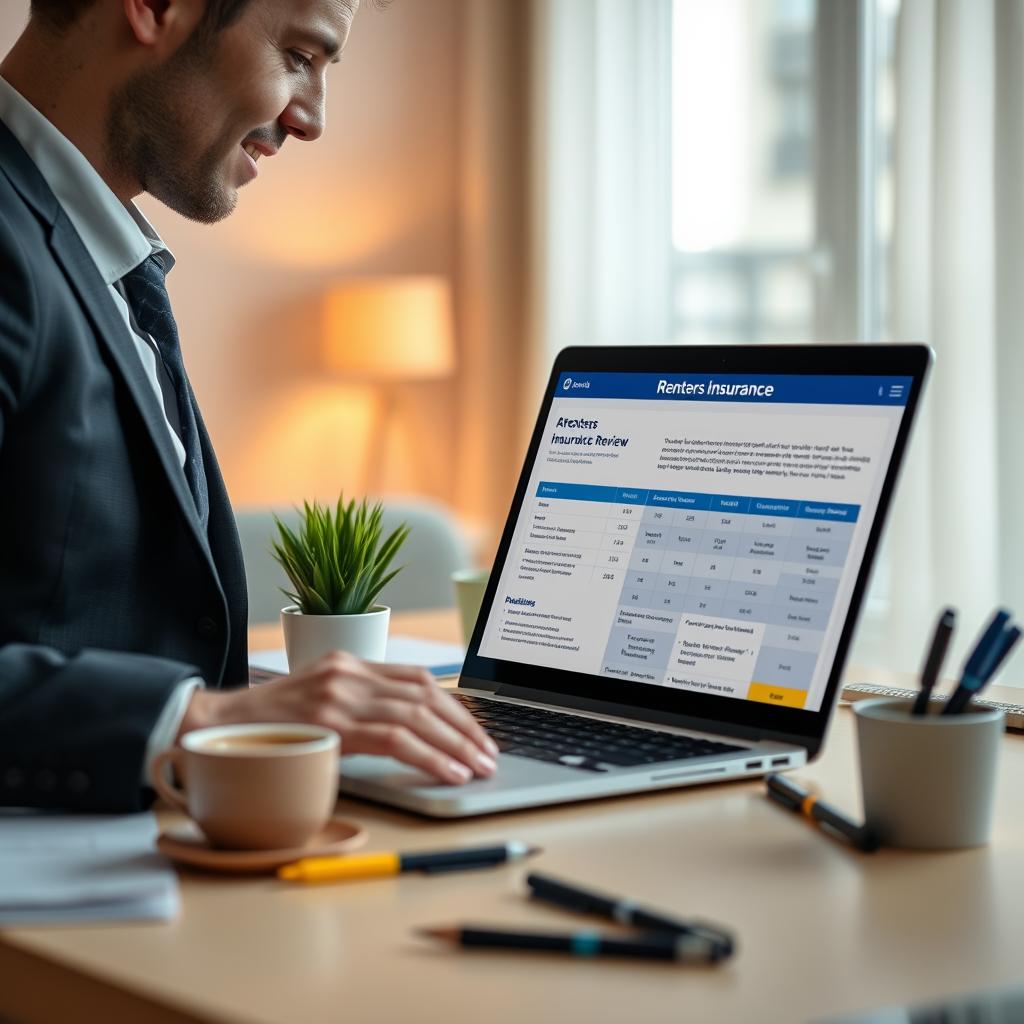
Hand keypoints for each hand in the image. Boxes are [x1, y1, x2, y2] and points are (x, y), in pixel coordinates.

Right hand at [178, 652, 498, 784]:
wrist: (214, 726)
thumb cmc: (269, 725)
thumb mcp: (319, 702)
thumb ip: (358, 706)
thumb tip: (411, 731)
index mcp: (349, 663)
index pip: (418, 679)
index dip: (454, 706)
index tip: (476, 731)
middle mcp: (348, 673)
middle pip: (425, 695)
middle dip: (464, 727)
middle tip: (488, 753)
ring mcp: (338, 695)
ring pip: (416, 715)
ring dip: (455, 744)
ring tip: (479, 766)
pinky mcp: (329, 723)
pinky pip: (394, 738)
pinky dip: (429, 756)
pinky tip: (449, 771)